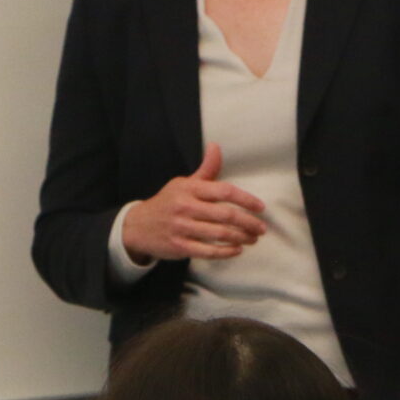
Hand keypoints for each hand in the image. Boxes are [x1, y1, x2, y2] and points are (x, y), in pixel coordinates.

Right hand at [123, 144, 266, 261]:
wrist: (137, 226)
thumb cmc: (167, 203)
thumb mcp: (184, 183)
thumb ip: (206, 170)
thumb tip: (216, 147)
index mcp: (190, 189)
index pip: (224, 191)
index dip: (246, 200)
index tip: (260, 208)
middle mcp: (186, 207)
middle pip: (225, 215)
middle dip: (248, 223)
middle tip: (261, 228)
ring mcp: (182, 228)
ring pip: (219, 234)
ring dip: (241, 238)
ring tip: (253, 239)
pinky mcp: (179, 247)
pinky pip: (208, 251)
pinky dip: (226, 252)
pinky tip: (237, 250)